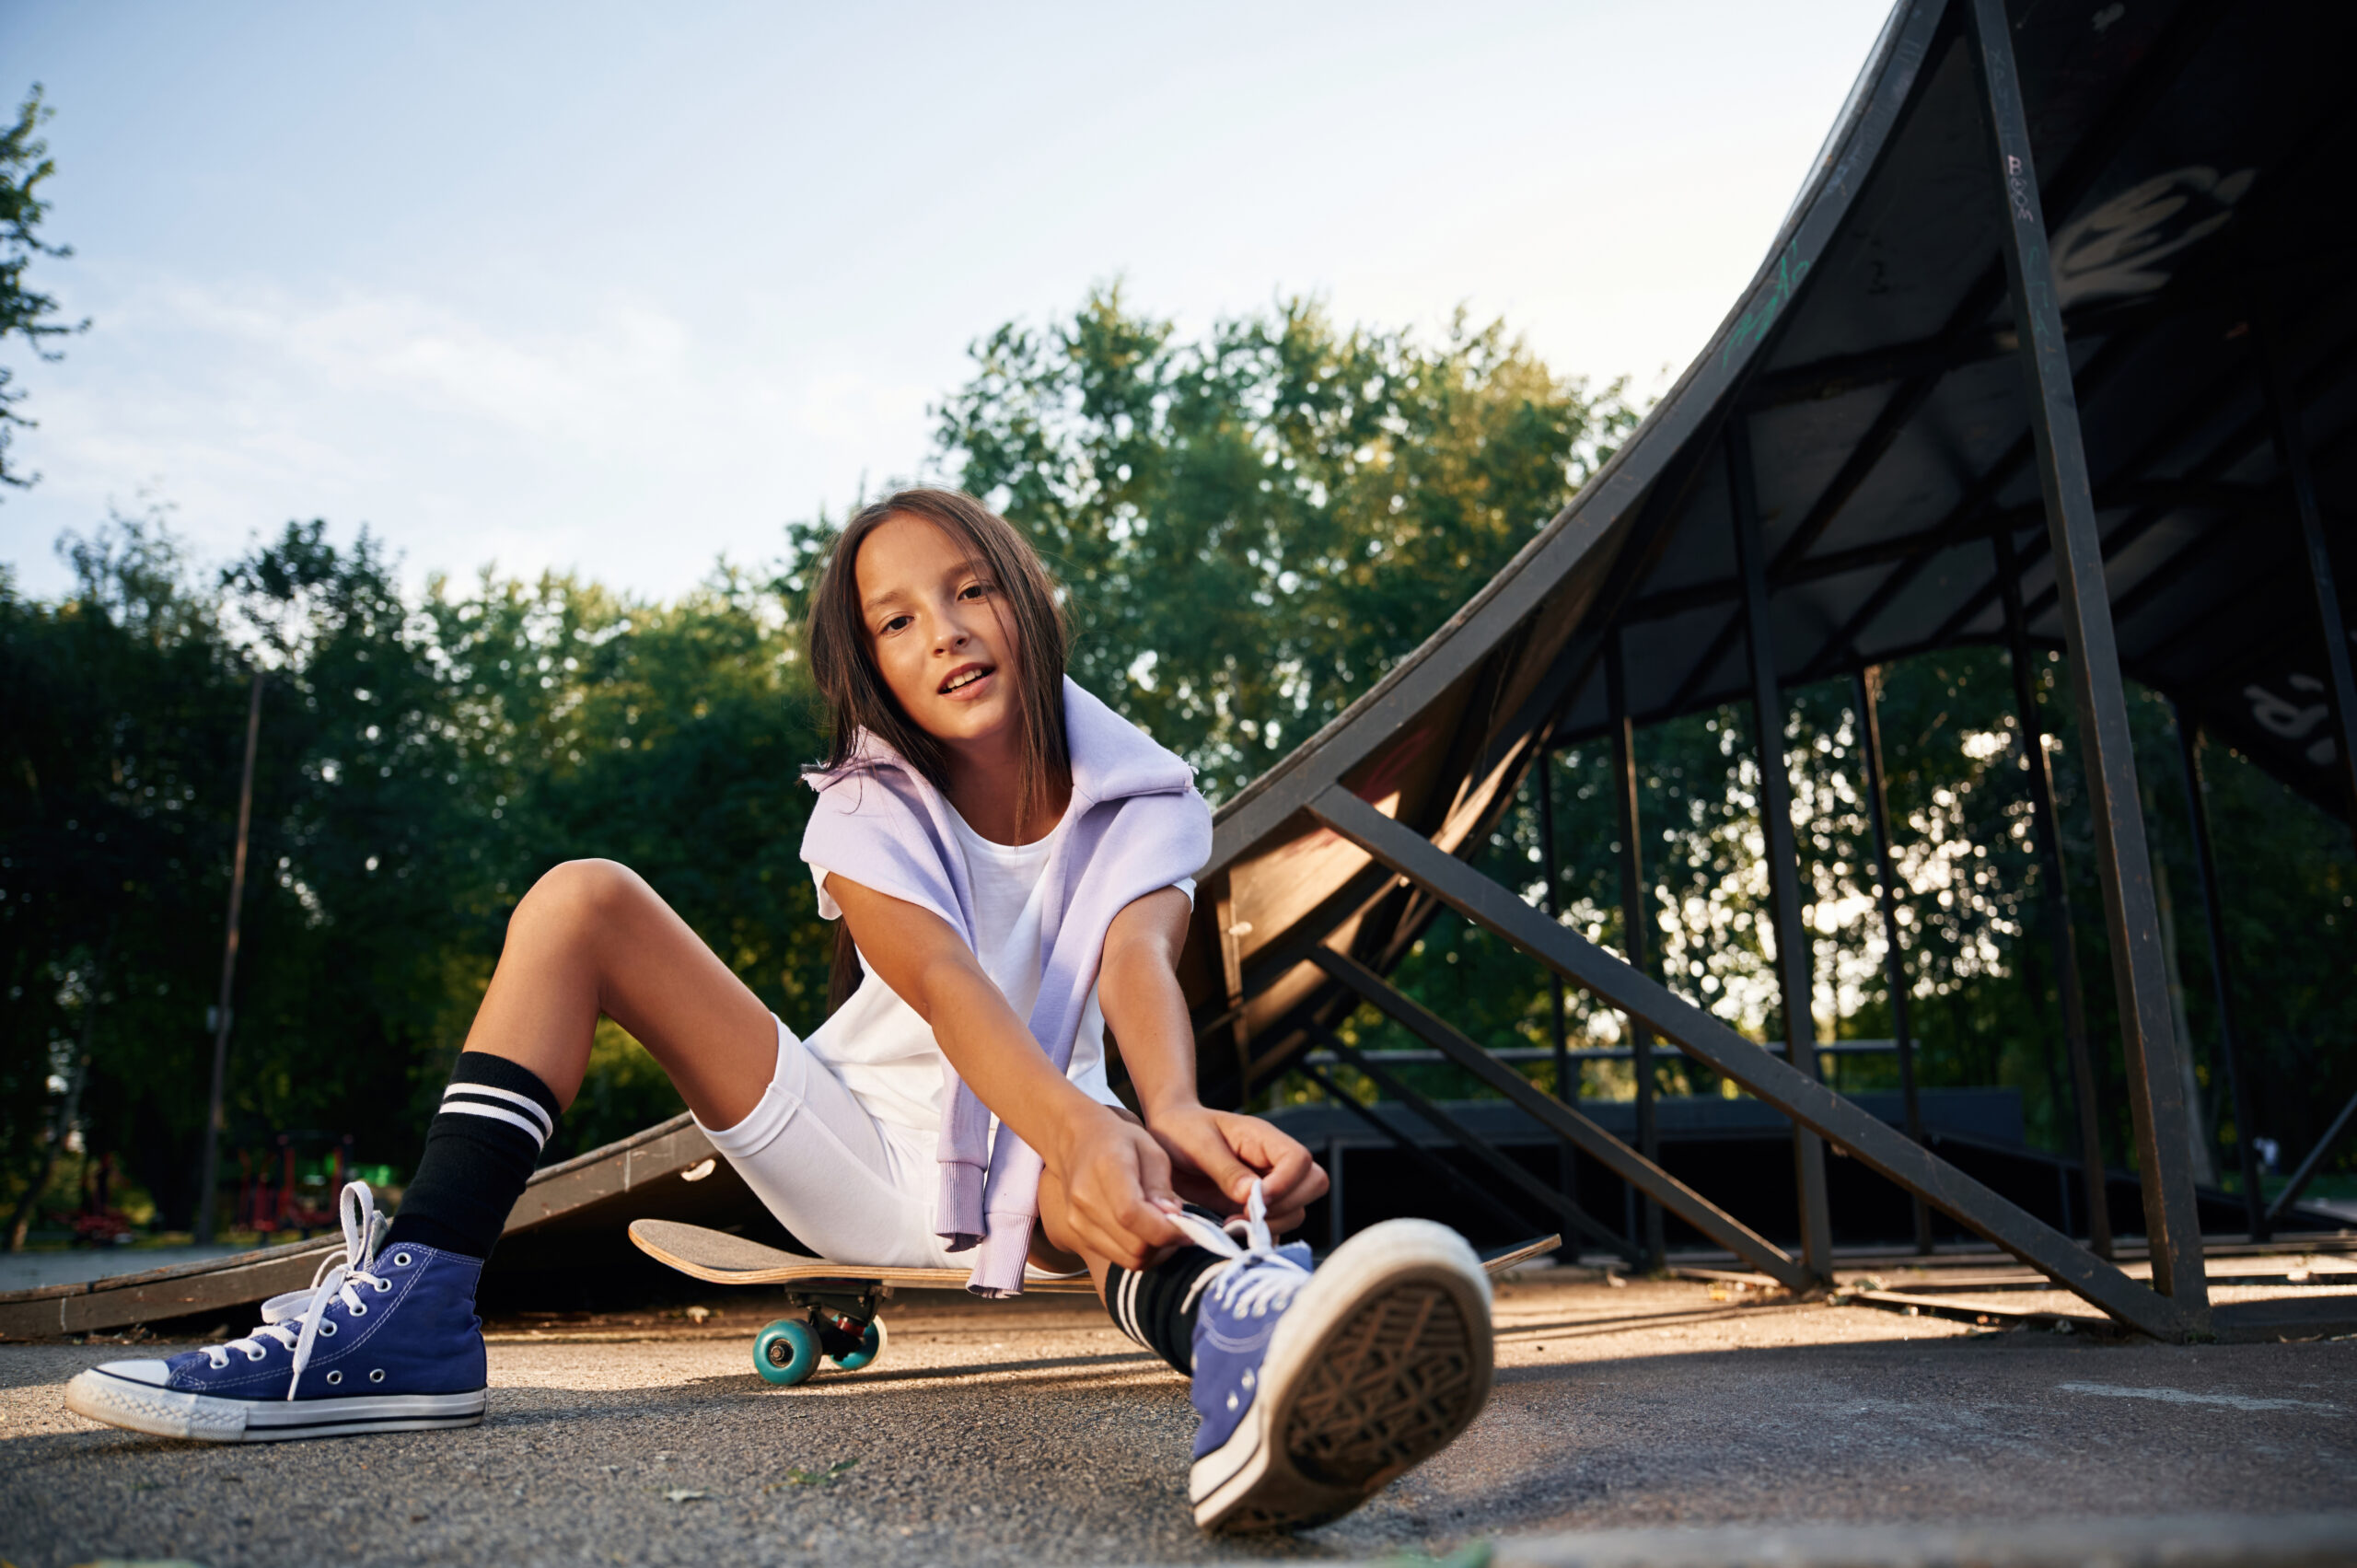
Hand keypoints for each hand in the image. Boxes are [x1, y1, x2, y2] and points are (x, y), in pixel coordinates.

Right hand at [1049, 1108, 1185, 1270]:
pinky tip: (1145, 1231)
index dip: (1166, 1230)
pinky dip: (1138, 1252)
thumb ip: (1161, 1187)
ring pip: (1128, 1259)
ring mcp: (1077, 1220)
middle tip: (1181, 1227)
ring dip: (1154, 1251)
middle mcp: (1085, 1199)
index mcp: (1106, 1169)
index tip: (1189, 1228)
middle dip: (1166, 1243)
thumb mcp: (1151, 1150)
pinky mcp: (1078, 1234)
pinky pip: (1118, 1258)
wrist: (1076, 1141)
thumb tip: (1172, 1218)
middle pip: (1134, 1245)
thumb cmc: (1120, 1140)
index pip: (1132, 1215)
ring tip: (1164, 1228)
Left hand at [1145, 1105, 1328, 1236]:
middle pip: (1313, 1185)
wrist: (1167, 1139)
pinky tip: (1234, 1233)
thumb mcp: (1199, 1144)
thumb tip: (1253, 1196)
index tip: (1256, 1198)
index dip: (1286, 1183)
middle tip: (1245, 1215)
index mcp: (1264, 1139)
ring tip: (1232, 1224)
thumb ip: (1226, 1169)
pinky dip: (1262, 1236)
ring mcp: (1268, 1186)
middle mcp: (1273, 1163)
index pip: (1300, 1159)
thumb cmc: (1182, 1131)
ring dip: (1272, 1224)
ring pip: (1298, 1210)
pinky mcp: (1256, 1207)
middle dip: (1285, 1207)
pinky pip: (1276, 1226)